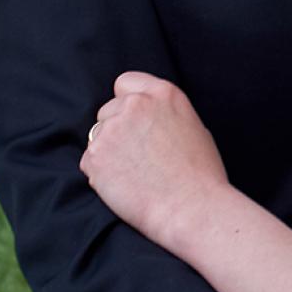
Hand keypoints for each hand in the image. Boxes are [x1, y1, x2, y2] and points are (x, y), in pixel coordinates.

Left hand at [80, 71, 228, 249]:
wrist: (192, 209)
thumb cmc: (201, 176)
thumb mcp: (193, 127)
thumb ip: (164, 114)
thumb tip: (146, 119)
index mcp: (163, 94)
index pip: (126, 82)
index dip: (126, 102)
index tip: (132, 121)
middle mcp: (135, 105)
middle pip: (108, 111)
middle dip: (116, 130)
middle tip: (137, 157)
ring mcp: (112, 129)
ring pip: (97, 137)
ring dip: (108, 152)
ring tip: (134, 175)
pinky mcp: (95, 156)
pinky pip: (90, 162)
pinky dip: (101, 174)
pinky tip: (125, 187)